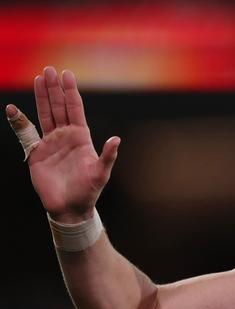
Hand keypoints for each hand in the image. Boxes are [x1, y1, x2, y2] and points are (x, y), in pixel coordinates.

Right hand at [7, 67, 119, 222]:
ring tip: (38, 79)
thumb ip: (108, 155)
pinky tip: (12, 109)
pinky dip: (19, 121)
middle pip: (58, 107)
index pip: (75, 109)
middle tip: (49, 70)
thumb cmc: (89, 191)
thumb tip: (117, 139)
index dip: (71, 92)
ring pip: (44, 115)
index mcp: (81, 137)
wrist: (71, 208)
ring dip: (41, 97)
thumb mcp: (102, 172)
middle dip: (54, 89)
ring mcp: (50, 143)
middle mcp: (65, 136)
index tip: (67, 74)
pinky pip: (26, 134)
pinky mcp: (36, 153)